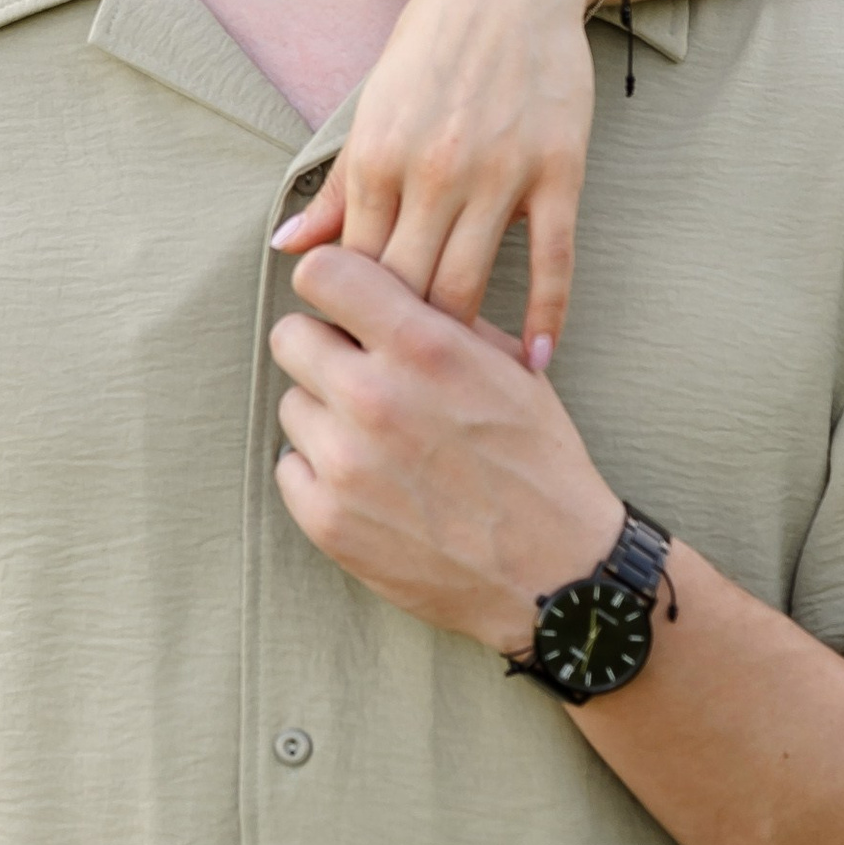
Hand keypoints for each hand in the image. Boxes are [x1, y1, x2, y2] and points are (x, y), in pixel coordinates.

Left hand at [269, 243, 620, 648]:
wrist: (554, 572)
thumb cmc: (538, 463)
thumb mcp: (510, 368)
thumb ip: (439, 321)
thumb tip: (381, 289)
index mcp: (424, 348)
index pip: (323, 272)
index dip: (333, 284)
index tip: (347, 304)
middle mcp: (376, 398)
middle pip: (290, 336)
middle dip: (323, 348)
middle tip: (360, 374)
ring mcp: (345, 464)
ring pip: (291, 405)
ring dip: (325, 415)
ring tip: (378, 440)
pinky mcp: (328, 520)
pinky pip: (289, 467)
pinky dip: (320, 472)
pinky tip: (369, 482)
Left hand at [271, 0, 612, 368]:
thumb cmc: (433, 46)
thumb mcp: (372, 111)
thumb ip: (334, 188)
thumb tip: (286, 250)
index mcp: (376, 158)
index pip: (352, 271)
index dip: (351, 323)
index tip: (354, 360)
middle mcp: (431, 171)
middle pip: (404, 293)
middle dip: (396, 348)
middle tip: (397, 392)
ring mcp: (498, 174)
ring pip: (467, 286)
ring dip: (458, 343)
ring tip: (452, 386)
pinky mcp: (558, 171)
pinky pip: (551, 262)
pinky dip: (542, 318)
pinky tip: (532, 365)